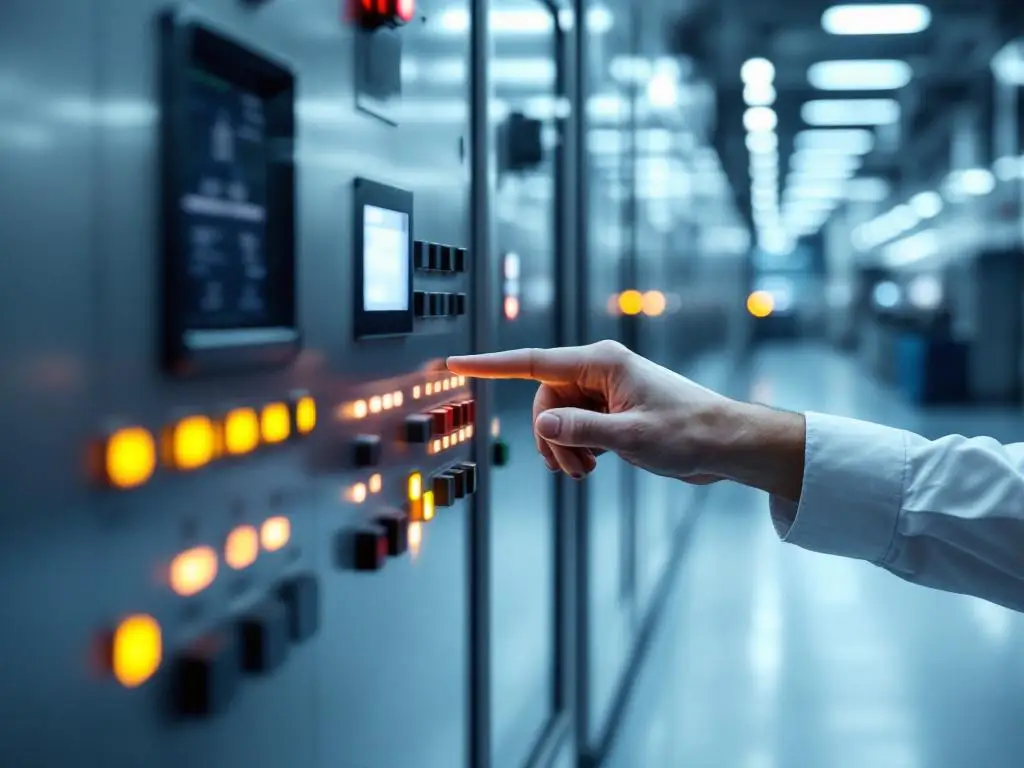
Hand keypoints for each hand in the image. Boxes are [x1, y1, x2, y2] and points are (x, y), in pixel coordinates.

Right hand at [446, 340, 732, 482]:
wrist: (725, 444)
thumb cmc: (689, 432)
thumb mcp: (631, 436)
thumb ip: (582, 430)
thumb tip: (541, 425)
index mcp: (601, 363)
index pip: (533, 362)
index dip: (491, 364)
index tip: (456, 362)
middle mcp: (598, 372)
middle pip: (544, 402)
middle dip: (551, 438)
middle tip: (575, 467)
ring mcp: (604, 393)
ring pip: (557, 420)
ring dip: (564, 449)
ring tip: (587, 471)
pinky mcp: (610, 412)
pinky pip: (574, 429)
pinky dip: (575, 450)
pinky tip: (592, 467)